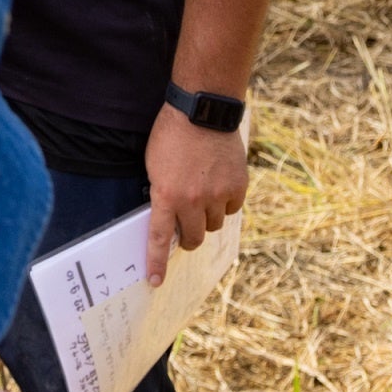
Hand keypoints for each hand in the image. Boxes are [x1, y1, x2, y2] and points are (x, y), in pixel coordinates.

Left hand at [143, 103, 248, 281]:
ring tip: (203, 192)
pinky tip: (219, 183)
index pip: (159, 238)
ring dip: (207, 216)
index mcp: (166, 195)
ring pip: (214, 225)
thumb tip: (168, 219)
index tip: (155, 281)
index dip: (157, 263)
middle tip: (186, 225)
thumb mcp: (154, 165)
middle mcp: (192, 200)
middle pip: (193, 238)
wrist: (202, 111)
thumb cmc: (171, 135)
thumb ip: (162, 194)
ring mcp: (218, 195)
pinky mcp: (238, 187)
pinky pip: (232, 208)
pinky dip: (225, 202)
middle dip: (188, 236)